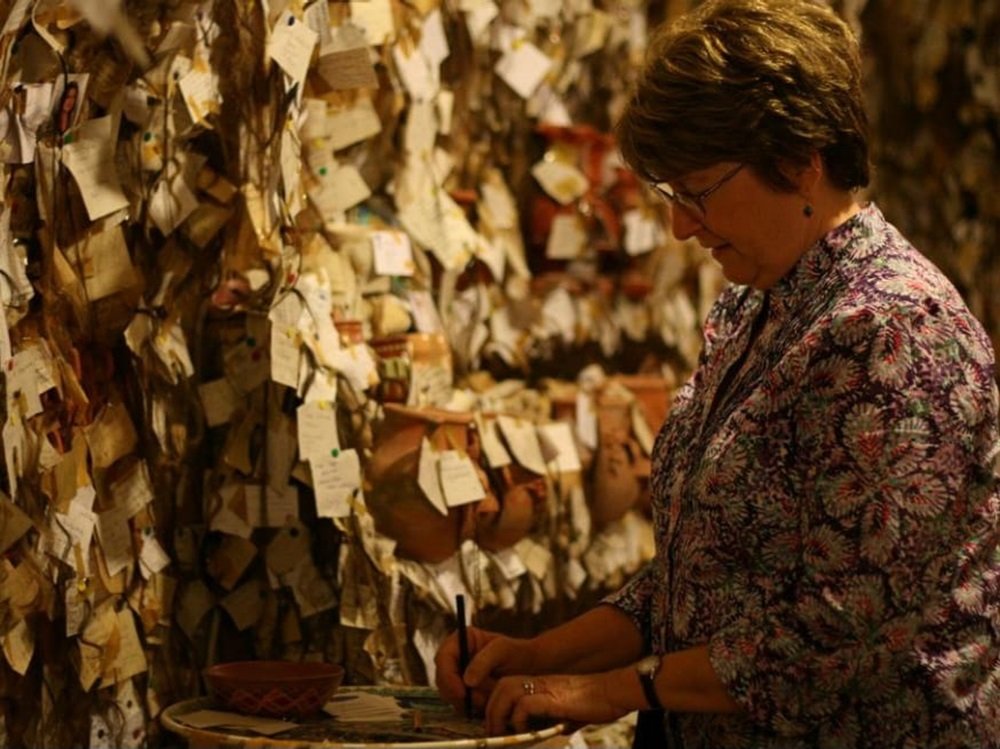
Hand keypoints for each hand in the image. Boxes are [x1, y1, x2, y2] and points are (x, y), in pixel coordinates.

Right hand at [434, 627, 535, 714]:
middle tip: (477, 702)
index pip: (443, 658)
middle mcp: (456, 657)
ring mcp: (459, 675)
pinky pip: (460, 703)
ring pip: (450, 694)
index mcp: (461, 640)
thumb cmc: (518, 653)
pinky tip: (487, 703)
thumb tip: (466, 681)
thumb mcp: (502, 651)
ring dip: (468, 701)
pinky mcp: (465, 691)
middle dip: (458, 693)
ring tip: (489, 698)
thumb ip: (483, 662)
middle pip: (442, 679)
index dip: (447, 676)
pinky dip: (472, 707)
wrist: (530, 668)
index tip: (461, 692)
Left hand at [484, 672, 631, 735]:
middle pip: (501, 686)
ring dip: (498, 713)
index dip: (494, 705)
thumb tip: (546, 736)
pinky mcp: (554, 698)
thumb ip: (555, 722)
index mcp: (540, 685)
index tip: (495, 728)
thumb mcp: (569, 715)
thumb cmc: (595, 704)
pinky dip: (519, 719)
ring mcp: (546, 688)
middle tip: (494, 733)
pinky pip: (525, 704)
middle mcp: (539, 683)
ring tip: (502, 734)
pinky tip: (526, 732)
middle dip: (491, 710)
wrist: (614, 692)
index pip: (506, 687)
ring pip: (507, 690)